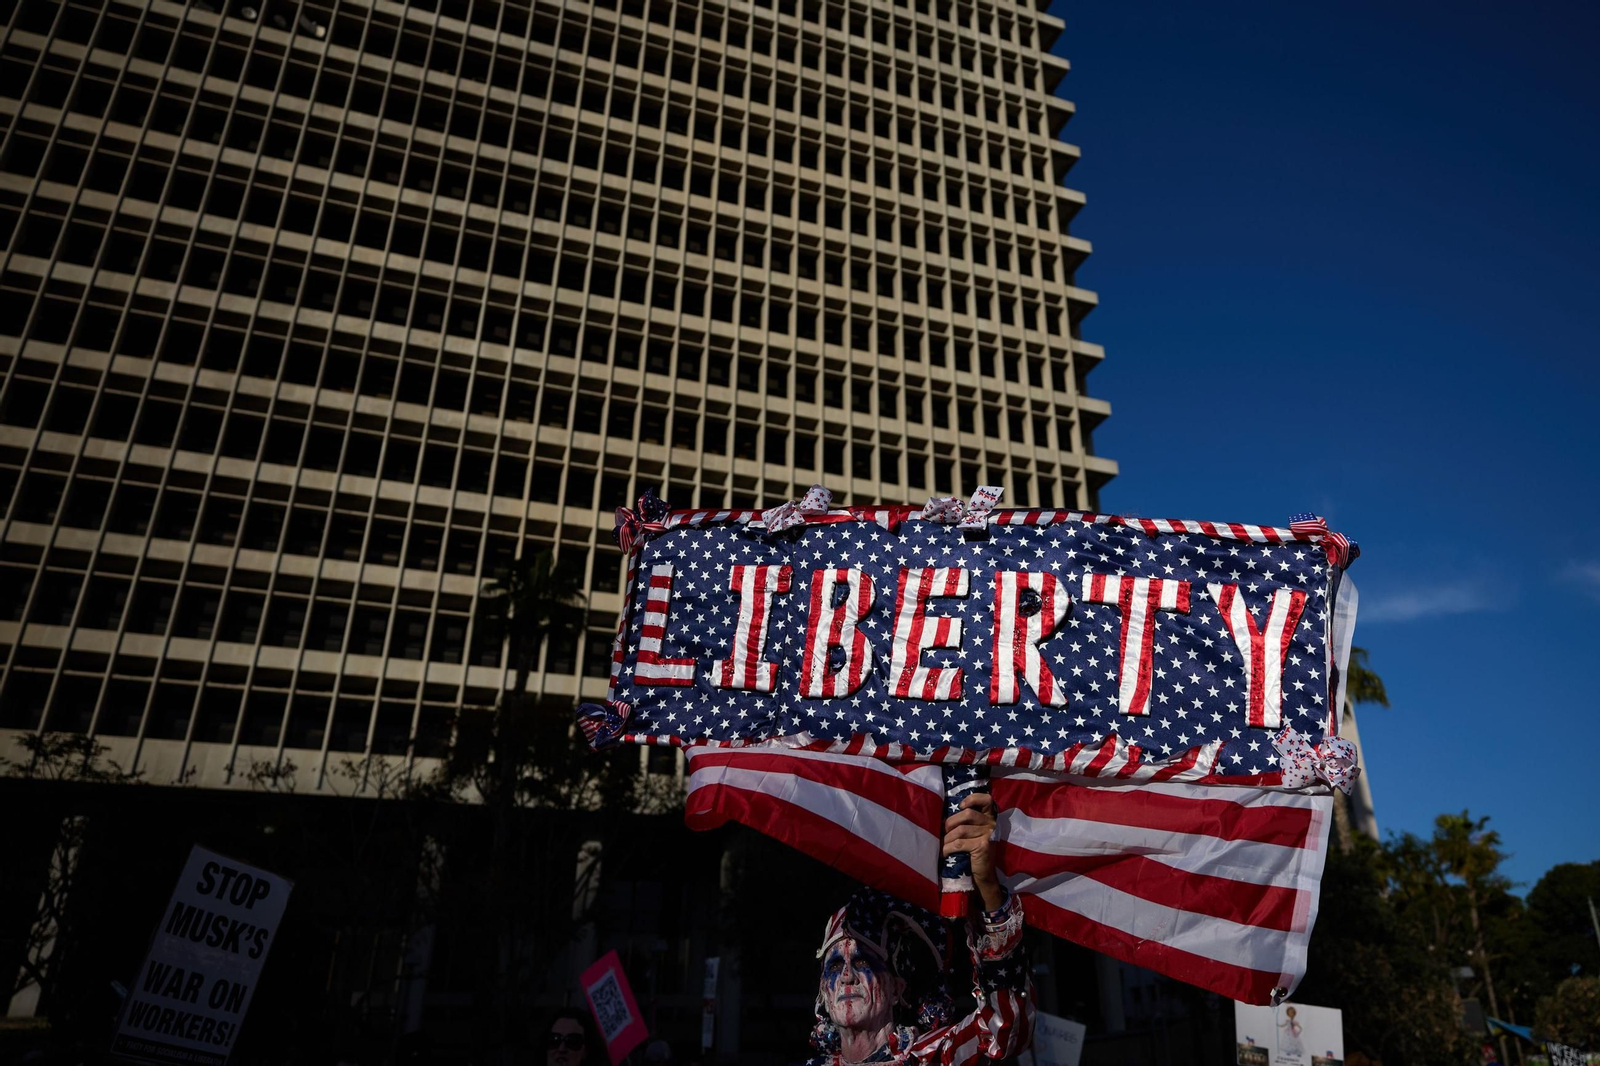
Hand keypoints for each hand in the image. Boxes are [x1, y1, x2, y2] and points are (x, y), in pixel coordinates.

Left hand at [942, 793, 1004, 910]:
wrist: (983, 875)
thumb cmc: (974, 851)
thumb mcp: (974, 833)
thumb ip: (967, 821)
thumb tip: (943, 816)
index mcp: (990, 817)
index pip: (986, 799)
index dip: (972, 798)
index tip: (961, 806)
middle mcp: (992, 823)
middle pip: (967, 814)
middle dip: (950, 822)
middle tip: (943, 832)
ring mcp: (989, 834)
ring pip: (960, 830)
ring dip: (947, 838)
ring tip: (942, 844)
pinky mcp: (983, 846)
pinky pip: (959, 843)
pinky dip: (947, 848)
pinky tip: (943, 853)